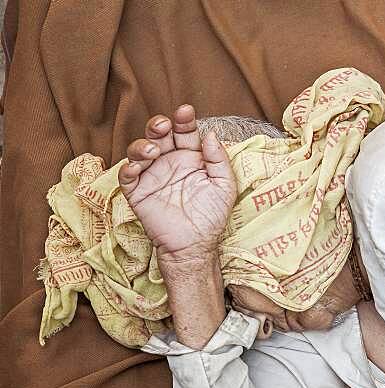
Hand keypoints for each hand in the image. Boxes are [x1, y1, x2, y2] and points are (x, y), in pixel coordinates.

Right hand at [118, 105, 235, 262]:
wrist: (196, 245)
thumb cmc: (212, 216)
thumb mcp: (224, 186)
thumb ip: (219, 160)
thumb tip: (210, 134)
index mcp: (190, 157)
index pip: (184, 132)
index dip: (184, 120)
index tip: (186, 111)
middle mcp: (169, 162)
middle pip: (159, 135)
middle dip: (159, 125)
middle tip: (164, 124)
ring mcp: (151, 175)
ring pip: (140, 151)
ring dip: (143, 144)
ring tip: (154, 149)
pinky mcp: (137, 192)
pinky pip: (127, 176)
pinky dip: (129, 168)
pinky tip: (137, 166)